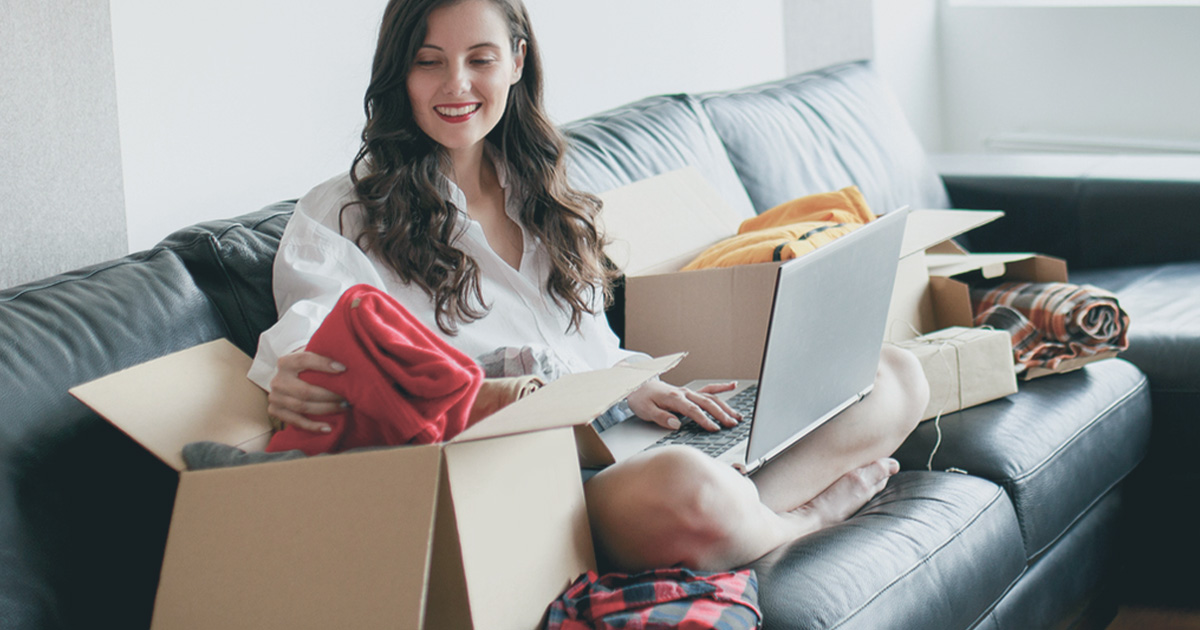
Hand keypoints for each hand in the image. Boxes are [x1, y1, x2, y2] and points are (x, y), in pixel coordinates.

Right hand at [267, 350, 346, 433]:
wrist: (288, 377)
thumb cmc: (307, 367)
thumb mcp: (311, 357)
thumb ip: (323, 357)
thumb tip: (345, 363)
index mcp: (286, 362)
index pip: (304, 360)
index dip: (323, 364)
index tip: (343, 369)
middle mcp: (278, 380)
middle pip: (305, 390)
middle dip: (329, 395)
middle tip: (347, 396)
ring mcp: (275, 397)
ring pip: (302, 407)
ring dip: (326, 409)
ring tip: (343, 408)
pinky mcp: (275, 411)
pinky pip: (296, 421)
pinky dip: (313, 426)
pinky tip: (328, 427)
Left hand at [626, 380, 741, 431]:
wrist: (637, 385)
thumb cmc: (641, 399)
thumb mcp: (646, 411)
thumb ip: (661, 417)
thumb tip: (676, 424)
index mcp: (674, 398)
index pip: (693, 410)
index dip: (704, 420)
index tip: (715, 428)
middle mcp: (684, 393)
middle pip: (706, 403)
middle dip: (721, 414)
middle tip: (732, 424)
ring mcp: (688, 392)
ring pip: (710, 397)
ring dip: (725, 406)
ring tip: (737, 416)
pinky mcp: (689, 392)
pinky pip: (707, 389)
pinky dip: (721, 387)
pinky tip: (732, 386)